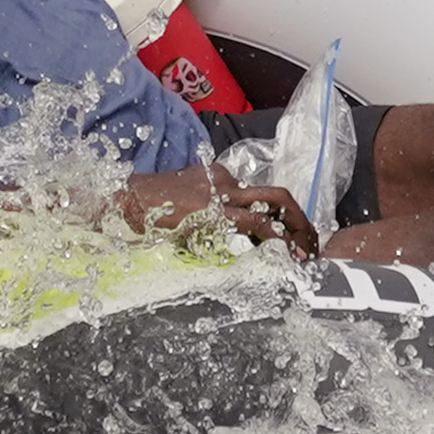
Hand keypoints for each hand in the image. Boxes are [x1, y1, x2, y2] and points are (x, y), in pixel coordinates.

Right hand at [117, 168, 317, 255]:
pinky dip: (277, 238)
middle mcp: (226, 180)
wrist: (123, 201)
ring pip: (276, 202)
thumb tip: (216, 238)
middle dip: (300, 219)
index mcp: (218, 178)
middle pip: (277, 194)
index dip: (279, 217)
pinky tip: (286, 255)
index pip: (258, 195)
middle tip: (310, 244)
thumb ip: (204, 217)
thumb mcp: (181, 208)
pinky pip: (257, 223)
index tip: (287, 237)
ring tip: (306, 253)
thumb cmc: (145, 209)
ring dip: (297, 227)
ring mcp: (223, 193)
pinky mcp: (217, 211)